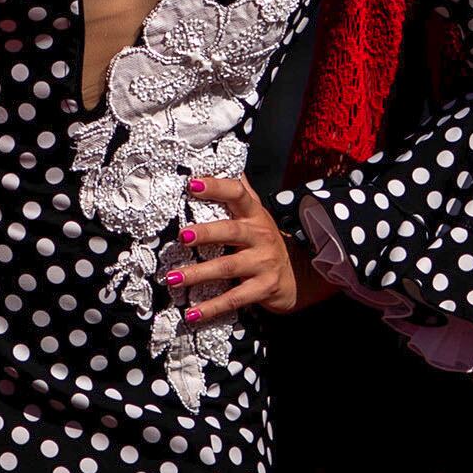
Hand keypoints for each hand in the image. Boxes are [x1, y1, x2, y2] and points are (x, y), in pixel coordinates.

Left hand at [170, 175, 320, 328]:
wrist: (299, 274)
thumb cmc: (264, 240)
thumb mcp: (256, 214)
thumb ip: (240, 191)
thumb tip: (222, 160)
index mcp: (254, 214)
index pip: (238, 194)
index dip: (216, 187)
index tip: (193, 184)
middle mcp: (259, 236)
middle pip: (231, 231)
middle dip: (206, 233)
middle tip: (182, 235)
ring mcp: (263, 263)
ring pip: (228, 267)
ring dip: (199, 274)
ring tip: (173, 277)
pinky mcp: (264, 288)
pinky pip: (234, 298)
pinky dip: (212, 307)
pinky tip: (191, 312)